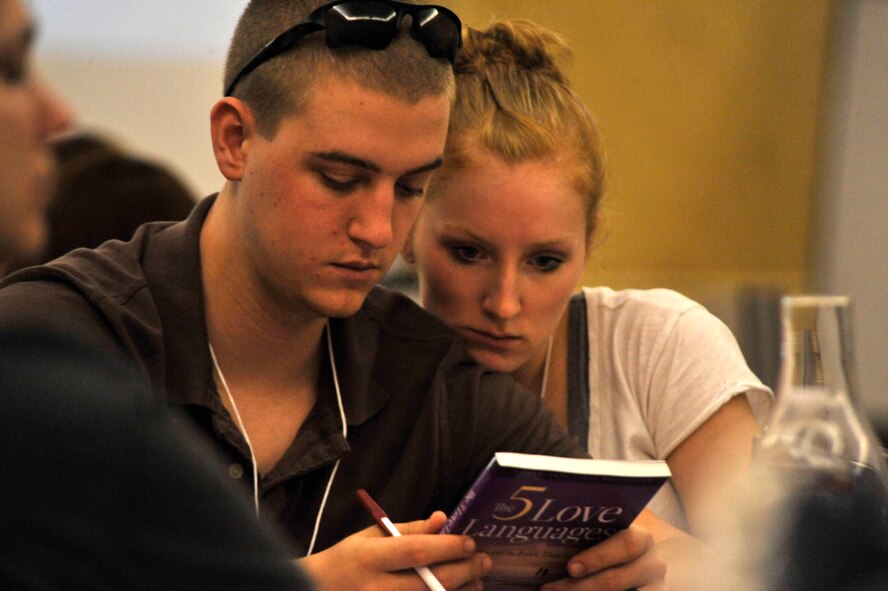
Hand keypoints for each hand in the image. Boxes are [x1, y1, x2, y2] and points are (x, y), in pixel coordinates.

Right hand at [299, 511, 491, 590]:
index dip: (448, 547)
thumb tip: (442, 519)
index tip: (470, 542)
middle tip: (484, 561)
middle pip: (430, 583)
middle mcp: (376, 588)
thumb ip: (409, 529)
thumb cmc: (348, 560)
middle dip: (464, 571)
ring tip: (476, 580)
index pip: (417, 552)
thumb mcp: (371, 537)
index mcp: (369, 558)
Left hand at [541, 525, 666, 590]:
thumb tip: (547, 542)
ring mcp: (656, 588)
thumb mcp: (607, 543)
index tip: (570, 567)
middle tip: (550, 590)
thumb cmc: (611, 552)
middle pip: (615, 579)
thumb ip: (588, 541)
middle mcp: (654, 565)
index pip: (625, 544)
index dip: (597, 557)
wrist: (639, 570)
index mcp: (642, 539)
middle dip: (580, 587)